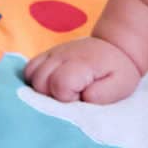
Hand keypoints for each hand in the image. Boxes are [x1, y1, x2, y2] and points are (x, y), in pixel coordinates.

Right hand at [24, 37, 141, 103]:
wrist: (115, 48)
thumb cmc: (118, 72)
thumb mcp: (120, 86)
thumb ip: (101, 95)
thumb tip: (82, 98)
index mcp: (81, 63)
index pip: (60, 84)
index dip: (67, 97)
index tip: (80, 98)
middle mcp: (62, 55)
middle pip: (40, 82)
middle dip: (52, 96)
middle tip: (71, 96)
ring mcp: (52, 53)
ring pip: (31, 75)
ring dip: (42, 89)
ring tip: (61, 91)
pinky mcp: (46, 55)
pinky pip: (28, 69)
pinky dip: (34, 80)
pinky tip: (50, 85)